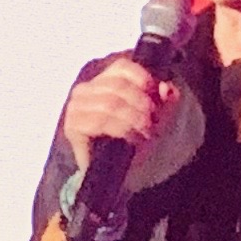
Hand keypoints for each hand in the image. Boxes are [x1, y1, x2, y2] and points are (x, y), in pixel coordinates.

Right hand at [59, 55, 175, 160]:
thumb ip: (162, 100)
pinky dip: (123, 130)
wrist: (114, 173)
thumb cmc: (131, 139)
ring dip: (135, 119)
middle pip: (119, 86)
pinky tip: (133, 139)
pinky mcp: (72, 126)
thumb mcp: (153, 116)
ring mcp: (76, 108)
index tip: (158, 98)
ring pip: (111, 103)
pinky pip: (101, 121)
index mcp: (102, 81)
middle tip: (154, 122)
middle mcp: (85, 90)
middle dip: (142, 104)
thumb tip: (167, 89)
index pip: (122, 67)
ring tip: (146, 132)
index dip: (144, 79)